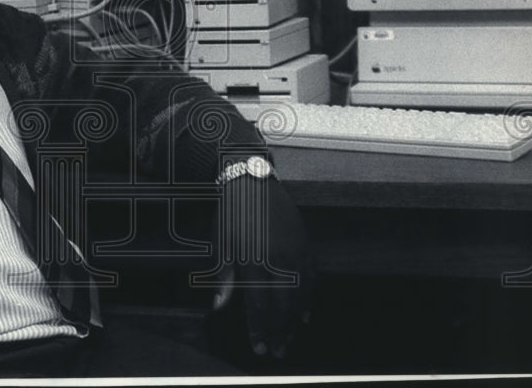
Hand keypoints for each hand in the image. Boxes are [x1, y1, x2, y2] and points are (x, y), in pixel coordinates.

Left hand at [211, 175, 314, 358]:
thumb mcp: (221, 245)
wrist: (251, 181)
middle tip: (277, 351)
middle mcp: (277, 260)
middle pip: (282, 306)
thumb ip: (224, 278)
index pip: (260, 306)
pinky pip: (311, 278)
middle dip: (279, 332)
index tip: (259, 347)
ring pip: (299, 295)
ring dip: (294, 321)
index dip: (260, 330)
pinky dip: (309, 298)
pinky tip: (306, 314)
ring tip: (290, 338)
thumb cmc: (231, 214)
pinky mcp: (305, 244)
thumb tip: (219, 308)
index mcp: (254, 262)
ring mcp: (294, 252)